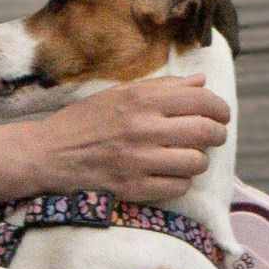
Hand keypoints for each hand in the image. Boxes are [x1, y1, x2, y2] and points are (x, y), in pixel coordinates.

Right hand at [10, 72, 229, 204]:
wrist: (47, 154)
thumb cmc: (84, 121)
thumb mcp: (118, 93)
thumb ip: (163, 87)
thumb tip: (202, 80)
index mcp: (141, 99)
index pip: (202, 100)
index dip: (220, 109)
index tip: (220, 114)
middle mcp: (143, 128)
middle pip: (206, 132)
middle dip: (216, 134)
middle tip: (211, 136)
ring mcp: (139, 161)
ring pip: (196, 163)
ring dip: (197, 160)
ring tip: (185, 156)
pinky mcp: (134, 188)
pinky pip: (178, 187)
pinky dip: (179, 182)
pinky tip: (167, 175)